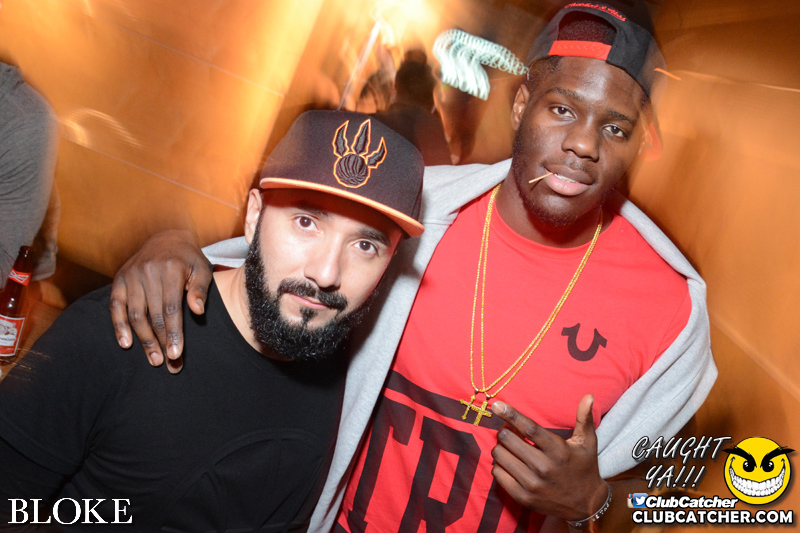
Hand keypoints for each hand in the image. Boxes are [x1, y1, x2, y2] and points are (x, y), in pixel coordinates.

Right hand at [109, 229, 211, 372]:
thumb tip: (198, 312)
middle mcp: (148, 272)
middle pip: (153, 315)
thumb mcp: (201, 269)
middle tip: (168, 364)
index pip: (172, 308)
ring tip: (153, 359)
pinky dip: (118, 326)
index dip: (174, 333)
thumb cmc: (188, 259)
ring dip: (143, 339)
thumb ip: (200, 290)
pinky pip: (115, 306)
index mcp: (171, 269)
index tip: (177, 354)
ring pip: (135, 314)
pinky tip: (126, 343)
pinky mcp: (119, 279)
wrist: (166, 237)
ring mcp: (131, 276)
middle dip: (161, 342)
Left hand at [490, 395, 606, 522]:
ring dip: (499, 447)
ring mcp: (533, 485)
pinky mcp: (523, 498)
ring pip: (500, 456)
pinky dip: (498, 465)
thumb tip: (588, 396)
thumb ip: (584, 418)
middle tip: (508, 430)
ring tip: (508, 447)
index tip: (496, 405)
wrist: (586, 505)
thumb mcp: (587, 442)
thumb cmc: (584, 467)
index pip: (530, 429)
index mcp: (558, 451)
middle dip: (503, 431)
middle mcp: (544, 468)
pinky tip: (508, 463)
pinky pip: (498, 474)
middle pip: (509, 440)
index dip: (511, 415)